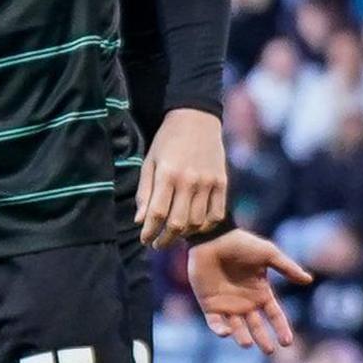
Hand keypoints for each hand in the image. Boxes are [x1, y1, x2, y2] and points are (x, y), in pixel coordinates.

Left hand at [136, 107, 229, 247]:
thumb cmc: (167, 141)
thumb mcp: (149, 162)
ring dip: (183, 235)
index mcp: (167, 174)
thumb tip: (140, 221)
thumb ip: (145, 192)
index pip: (157, 214)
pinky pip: (216, 215)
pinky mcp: (222, 183)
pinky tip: (195, 225)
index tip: (144, 239)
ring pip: (197, 223)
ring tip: (174, 234)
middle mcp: (189, 180)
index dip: (149, 232)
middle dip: (164, 240)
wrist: (196, 118)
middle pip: (177, 224)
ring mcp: (208, 182)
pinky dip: (205, 227)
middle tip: (157, 244)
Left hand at [187, 230, 311, 357]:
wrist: (213, 239)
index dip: (281, 328)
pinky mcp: (209, 305)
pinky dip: (220, 330)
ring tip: (248, 344)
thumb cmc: (242, 244)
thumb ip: (287, 268)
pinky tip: (227, 332)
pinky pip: (215, 323)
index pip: (274, 315)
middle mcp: (245, 302)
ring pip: (237, 328)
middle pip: (257, 326)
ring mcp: (227, 305)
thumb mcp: (268, 254)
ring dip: (242, 337)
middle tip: (270, 350)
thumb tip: (309, 280)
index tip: (287, 342)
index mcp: (261, 292)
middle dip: (263, 339)